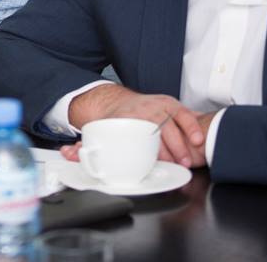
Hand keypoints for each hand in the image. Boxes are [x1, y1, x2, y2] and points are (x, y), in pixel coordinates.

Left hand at [65, 84, 207, 167]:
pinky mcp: (169, 102)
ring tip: (188, 160)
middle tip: (177, 165)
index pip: (141, 133)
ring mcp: (157, 104)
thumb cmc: (110, 122)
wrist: (114, 101)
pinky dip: (193, 126)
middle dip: (171, 150)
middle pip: (160, 130)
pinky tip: (199, 139)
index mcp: (126, 117)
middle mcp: (143, 109)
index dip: (153, 150)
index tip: (159, 162)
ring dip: (183, 143)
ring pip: (174, 123)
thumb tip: (68, 154)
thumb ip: (82, 146)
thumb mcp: (96, 132)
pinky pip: (184, 114)